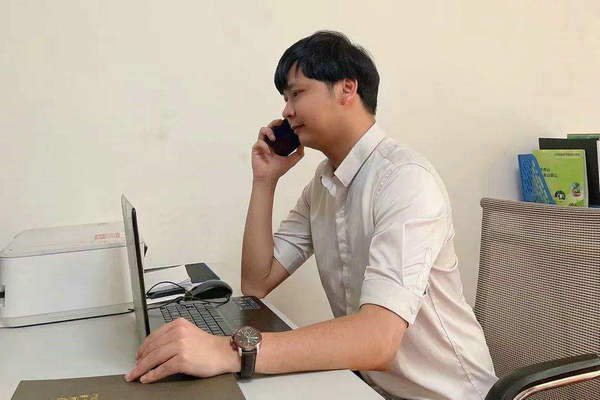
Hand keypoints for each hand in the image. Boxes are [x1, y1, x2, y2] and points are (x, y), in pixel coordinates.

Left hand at [125, 318, 239, 382]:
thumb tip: (155, 350)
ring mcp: (179, 346)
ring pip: (154, 358)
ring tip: (135, 375)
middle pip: (152, 348)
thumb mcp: (189, 333)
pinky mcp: (182, 360)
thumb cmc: (208, 346)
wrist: (224, 353)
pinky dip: (152, 375)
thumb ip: (173, 337)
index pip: (154, 336)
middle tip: (133, 369)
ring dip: (142, 369)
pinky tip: (147, 378)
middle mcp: (178, 333)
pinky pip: (162, 369)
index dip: (143, 348)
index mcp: (178, 324)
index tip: (138, 356)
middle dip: (139, 360)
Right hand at [252, 119, 303, 182]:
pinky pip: (259, 142)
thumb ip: (299, 153)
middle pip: (270, 126)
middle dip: (274, 122)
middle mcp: (268, 142)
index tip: (287, 123)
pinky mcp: (256, 149)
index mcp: (276, 143)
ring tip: (274, 138)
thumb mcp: (292, 160)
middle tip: (280, 122)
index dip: (281, 125)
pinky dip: (264, 146)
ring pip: (262, 130)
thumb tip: (303, 144)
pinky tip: (269, 153)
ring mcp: (261, 144)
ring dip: (269, 131)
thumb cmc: (278, 169)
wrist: (269, 178)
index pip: (278, 130)